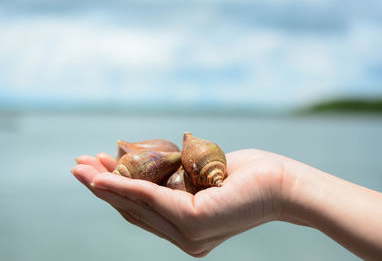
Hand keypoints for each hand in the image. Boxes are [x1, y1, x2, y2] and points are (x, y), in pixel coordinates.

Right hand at [71, 149, 287, 256]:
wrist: (282, 183)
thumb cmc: (246, 175)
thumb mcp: (201, 176)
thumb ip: (176, 181)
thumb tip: (149, 165)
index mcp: (185, 228)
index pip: (143, 210)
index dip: (115, 191)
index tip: (95, 170)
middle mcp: (184, 237)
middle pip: (133, 209)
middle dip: (102, 187)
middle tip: (77, 166)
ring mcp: (189, 234)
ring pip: (137, 205)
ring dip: (106, 185)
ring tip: (81, 168)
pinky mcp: (194, 222)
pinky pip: (152, 198)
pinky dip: (125, 186)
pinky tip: (102, 177)